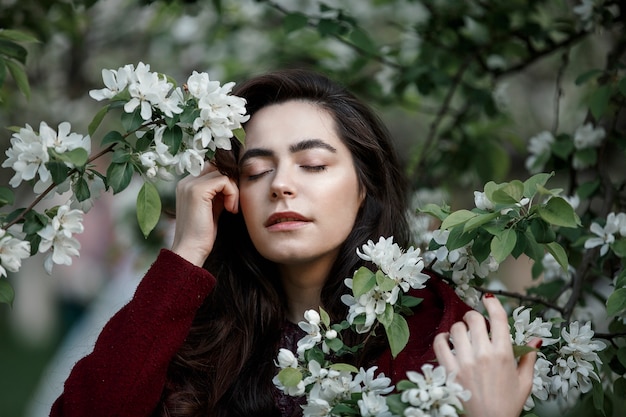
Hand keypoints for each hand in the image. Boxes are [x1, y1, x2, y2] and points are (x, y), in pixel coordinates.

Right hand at [170, 163, 238, 266]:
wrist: (191, 249)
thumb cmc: (202, 233)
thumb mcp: (213, 208)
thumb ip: (219, 193)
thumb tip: (234, 181)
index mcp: (188, 185)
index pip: (213, 168)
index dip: (227, 180)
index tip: (233, 197)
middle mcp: (186, 181)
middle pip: (218, 167)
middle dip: (232, 182)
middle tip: (235, 201)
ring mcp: (190, 184)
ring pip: (223, 173)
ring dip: (234, 190)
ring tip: (232, 208)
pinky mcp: (197, 190)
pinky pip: (225, 180)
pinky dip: (233, 194)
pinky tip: (230, 209)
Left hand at [433, 294, 539, 416]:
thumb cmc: (508, 404)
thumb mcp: (525, 382)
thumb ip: (528, 358)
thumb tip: (534, 340)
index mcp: (504, 354)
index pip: (498, 318)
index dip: (493, 303)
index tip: (488, 298)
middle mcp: (484, 354)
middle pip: (474, 319)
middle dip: (474, 316)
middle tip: (475, 322)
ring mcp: (465, 361)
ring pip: (456, 328)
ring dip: (460, 328)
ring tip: (463, 335)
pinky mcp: (449, 370)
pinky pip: (439, 344)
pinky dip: (441, 338)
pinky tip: (446, 340)